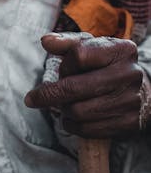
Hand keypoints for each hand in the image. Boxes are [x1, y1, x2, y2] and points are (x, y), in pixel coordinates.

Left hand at [24, 32, 143, 138]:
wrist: (144, 91)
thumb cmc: (109, 65)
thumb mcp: (92, 47)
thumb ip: (67, 43)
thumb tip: (45, 41)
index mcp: (119, 50)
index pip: (78, 55)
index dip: (64, 65)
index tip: (60, 71)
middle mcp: (128, 74)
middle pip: (75, 88)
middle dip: (49, 94)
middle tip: (33, 98)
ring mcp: (130, 100)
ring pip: (79, 111)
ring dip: (63, 110)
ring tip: (62, 106)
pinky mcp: (129, 123)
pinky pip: (90, 130)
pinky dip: (73, 126)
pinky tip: (70, 119)